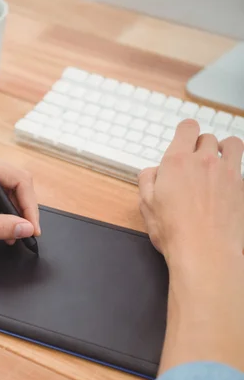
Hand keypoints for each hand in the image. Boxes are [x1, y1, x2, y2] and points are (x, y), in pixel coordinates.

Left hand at [0, 154, 40, 241]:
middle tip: (25, 233)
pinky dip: (0, 213)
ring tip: (13, 234)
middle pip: (14, 183)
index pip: (18, 179)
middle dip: (23, 209)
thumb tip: (22, 228)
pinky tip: (0, 228)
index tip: (31, 228)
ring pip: (4, 191)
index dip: (29, 205)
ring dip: (12, 212)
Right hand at [139, 119, 243, 374]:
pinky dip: (234, 170)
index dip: (185, 133)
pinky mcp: (242, 187)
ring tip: (218, 163)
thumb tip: (153, 171)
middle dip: (200, 146)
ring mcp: (227, 172)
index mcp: (177, 161)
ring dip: (224, 149)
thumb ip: (148, 180)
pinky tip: (226, 185)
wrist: (205, 252)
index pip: (188, 127)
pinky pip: (241, 167)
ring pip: (231, 144)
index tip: (183, 141)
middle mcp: (204, 161)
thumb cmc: (174, 232)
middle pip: (207, 137)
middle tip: (194, 163)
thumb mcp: (147, 205)